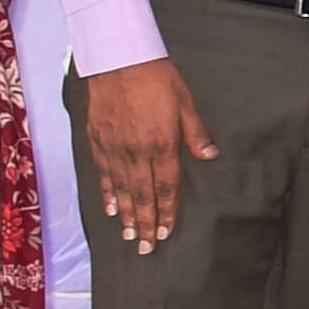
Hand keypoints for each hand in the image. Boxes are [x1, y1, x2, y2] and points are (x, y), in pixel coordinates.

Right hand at [82, 58, 219, 253]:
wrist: (118, 60)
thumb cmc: (156, 78)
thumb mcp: (185, 102)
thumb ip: (196, 132)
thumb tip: (210, 155)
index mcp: (162, 144)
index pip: (166, 187)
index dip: (166, 213)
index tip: (164, 233)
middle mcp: (137, 152)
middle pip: (142, 196)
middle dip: (144, 224)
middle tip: (144, 248)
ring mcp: (115, 148)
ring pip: (122, 190)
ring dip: (126, 215)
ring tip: (127, 236)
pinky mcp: (98, 141)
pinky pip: (103, 174)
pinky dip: (107, 193)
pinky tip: (110, 208)